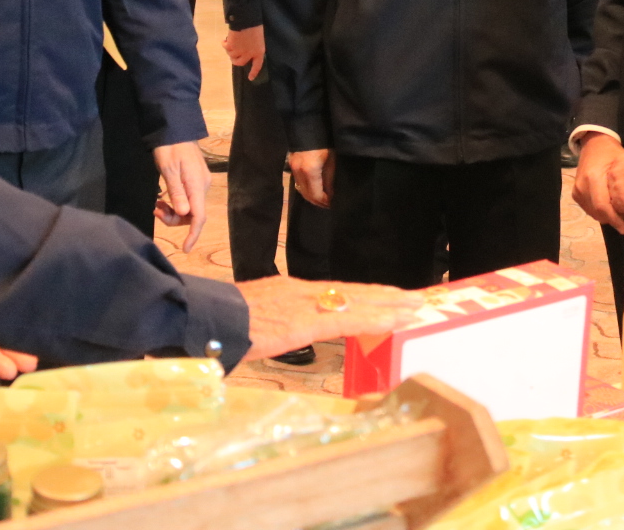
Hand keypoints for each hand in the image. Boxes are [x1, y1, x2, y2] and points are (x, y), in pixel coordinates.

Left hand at [153, 141, 210, 250]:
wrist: (175, 129)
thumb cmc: (170, 148)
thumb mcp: (169, 170)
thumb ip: (177, 192)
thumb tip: (185, 214)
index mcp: (197, 186)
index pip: (199, 216)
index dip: (193, 234)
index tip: (185, 248)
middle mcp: (202, 186)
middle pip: (193, 214)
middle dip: (175, 219)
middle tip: (156, 210)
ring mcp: (199, 183)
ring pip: (189, 208)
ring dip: (173, 211)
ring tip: (157, 204)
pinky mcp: (194, 180)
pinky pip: (187, 199)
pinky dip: (175, 203)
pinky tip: (163, 198)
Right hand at [223, 25, 265, 80]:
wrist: (246, 19)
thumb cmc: (254, 26)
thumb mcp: (258, 38)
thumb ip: (253, 46)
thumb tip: (245, 50)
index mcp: (259, 52)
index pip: (257, 65)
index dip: (253, 72)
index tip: (250, 78)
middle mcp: (249, 54)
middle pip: (240, 62)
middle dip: (235, 60)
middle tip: (233, 57)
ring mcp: (239, 51)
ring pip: (231, 55)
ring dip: (230, 50)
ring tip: (230, 42)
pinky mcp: (231, 47)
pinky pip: (226, 48)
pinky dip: (224, 44)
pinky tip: (224, 40)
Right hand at [235, 275, 419, 362]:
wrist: (204, 318)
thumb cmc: (221, 324)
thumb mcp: (255, 320)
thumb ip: (274, 325)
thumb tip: (280, 333)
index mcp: (292, 292)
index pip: (338, 291)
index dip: (368, 294)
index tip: (392, 296)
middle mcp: (304, 292)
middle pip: (355, 292)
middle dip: (388, 297)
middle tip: (419, 298)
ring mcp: (306, 303)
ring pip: (358, 301)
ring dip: (391, 305)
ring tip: (417, 307)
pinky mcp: (305, 320)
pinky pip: (349, 318)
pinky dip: (376, 318)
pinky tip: (396, 320)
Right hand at [288, 148, 333, 207]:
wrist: (308, 125)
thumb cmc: (325, 142)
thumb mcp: (331, 161)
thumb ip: (330, 179)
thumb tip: (331, 195)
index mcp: (310, 172)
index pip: (316, 195)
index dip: (324, 202)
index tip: (333, 204)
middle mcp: (299, 172)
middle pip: (307, 195)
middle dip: (318, 202)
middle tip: (328, 204)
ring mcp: (293, 169)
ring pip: (301, 190)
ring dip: (311, 196)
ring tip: (322, 198)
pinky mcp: (291, 165)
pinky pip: (298, 182)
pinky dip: (306, 188)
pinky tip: (314, 188)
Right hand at [571, 133, 623, 231]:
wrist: (594, 145)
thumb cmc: (612, 154)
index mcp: (593, 177)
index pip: (602, 206)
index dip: (614, 220)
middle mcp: (582, 185)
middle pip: (597, 213)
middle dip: (612, 220)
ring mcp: (577, 190)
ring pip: (592, 213)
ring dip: (606, 217)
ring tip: (619, 214)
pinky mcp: (575, 194)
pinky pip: (588, 209)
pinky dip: (599, 212)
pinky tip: (610, 207)